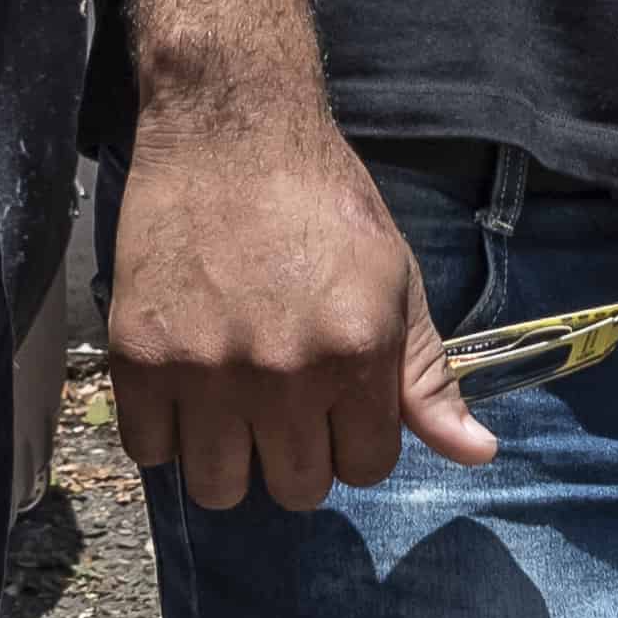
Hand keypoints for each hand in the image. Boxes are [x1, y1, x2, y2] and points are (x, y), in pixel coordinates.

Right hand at [104, 109, 496, 510]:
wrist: (228, 128)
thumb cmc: (320, 198)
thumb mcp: (395, 278)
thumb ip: (426, 375)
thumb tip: (477, 453)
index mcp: (355, 353)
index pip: (366, 468)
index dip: (355, 438)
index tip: (335, 401)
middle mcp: (282, 374)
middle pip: (296, 489)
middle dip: (297, 453)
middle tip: (282, 398)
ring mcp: (206, 369)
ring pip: (220, 487)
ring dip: (229, 457)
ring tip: (230, 403)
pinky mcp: (140, 356)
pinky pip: (151, 451)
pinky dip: (165, 431)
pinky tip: (183, 387)